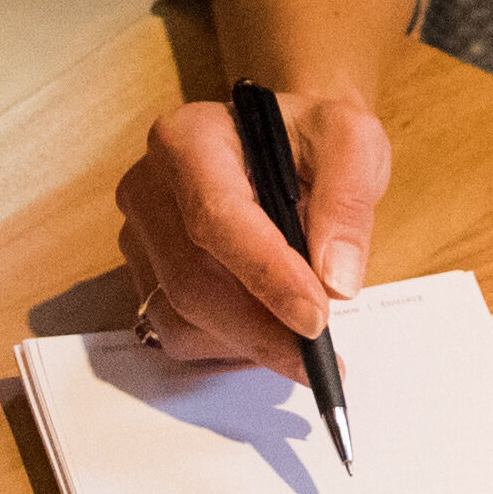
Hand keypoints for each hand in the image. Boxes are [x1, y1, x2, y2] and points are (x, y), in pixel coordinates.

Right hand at [120, 85, 389, 372]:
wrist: (284, 143)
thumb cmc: (311, 138)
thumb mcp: (352, 142)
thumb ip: (348, 202)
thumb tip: (335, 281)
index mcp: (190, 139)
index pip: (217, 216)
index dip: (266, 275)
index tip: (315, 319)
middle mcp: (148, 187)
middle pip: (191, 280)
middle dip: (260, 329)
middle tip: (319, 355)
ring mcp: (140, 237)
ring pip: (181, 318)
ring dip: (248, 344)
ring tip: (301, 341)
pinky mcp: (145, 277)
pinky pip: (179, 334)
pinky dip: (230, 347)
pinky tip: (269, 331)